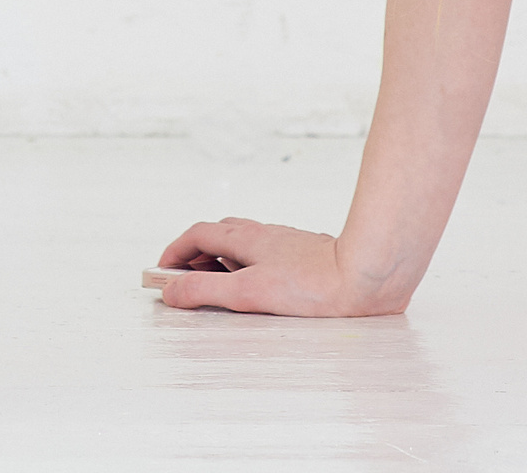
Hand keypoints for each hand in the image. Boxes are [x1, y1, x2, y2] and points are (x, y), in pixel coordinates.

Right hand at [153, 218, 407, 317]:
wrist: (364, 277)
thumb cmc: (312, 285)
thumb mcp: (248, 293)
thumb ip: (206, 291)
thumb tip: (171, 291)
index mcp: (245, 237)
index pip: (197, 234)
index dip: (175, 252)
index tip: (161, 272)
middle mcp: (262, 233)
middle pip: (217, 235)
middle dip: (196, 255)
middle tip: (186, 282)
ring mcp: (284, 242)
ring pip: (242, 244)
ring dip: (222, 261)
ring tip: (220, 289)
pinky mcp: (303, 255)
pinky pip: (264, 254)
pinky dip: (248, 266)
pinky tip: (260, 288)